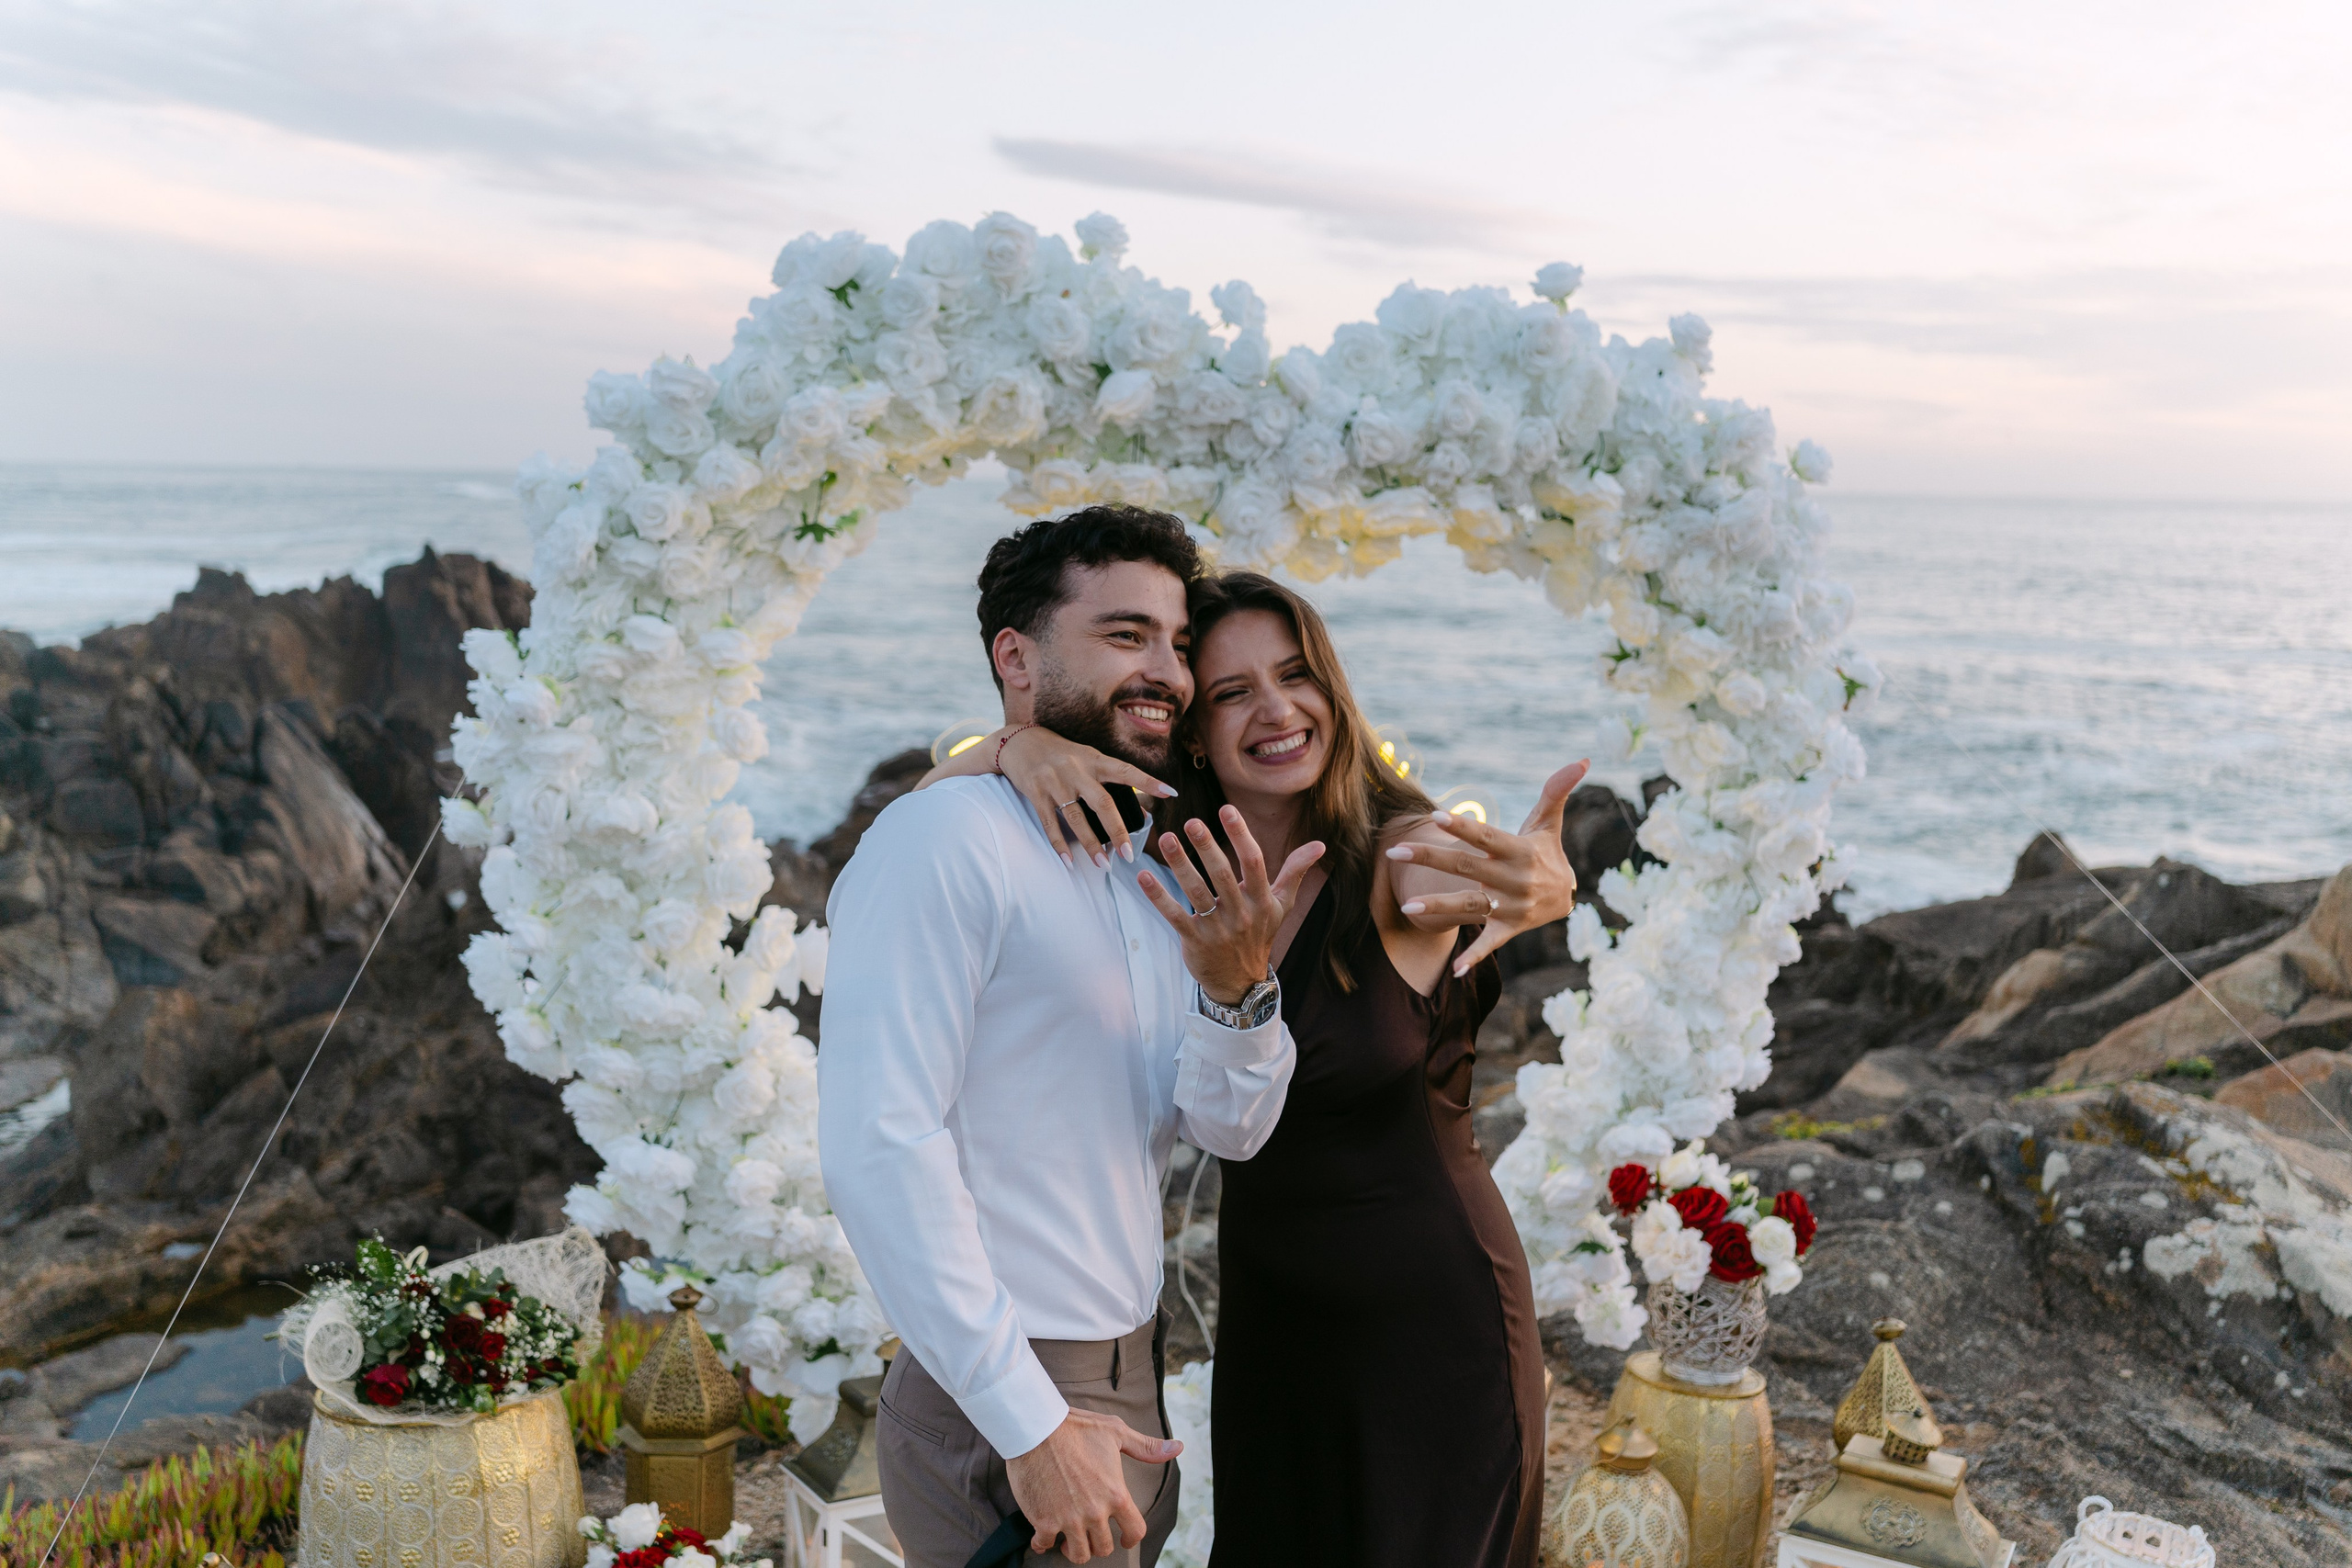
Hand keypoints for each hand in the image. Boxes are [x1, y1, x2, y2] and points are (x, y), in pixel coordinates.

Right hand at [998, 725, 1177, 869]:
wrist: (1020, 742)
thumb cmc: (1061, 754)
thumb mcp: (1086, 758)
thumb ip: (1108, 779)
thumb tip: (1140, 809)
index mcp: (1094, 759)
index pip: (1126, 770)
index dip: (1149, 782)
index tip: (1171, 794)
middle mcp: (1076, 770)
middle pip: (1103, 803)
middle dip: (1118, 831)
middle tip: (1129, 855)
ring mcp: (1055, 782)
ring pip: (1077, 818)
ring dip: (1091, 844)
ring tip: (1104, 865)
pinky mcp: (1036, 793)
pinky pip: (1050, 823)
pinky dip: (1059, 845)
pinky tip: (1069, 862)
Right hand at [1005, 1408, 1180, 1563]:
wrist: (1036, 1428)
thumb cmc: (1075, 1427)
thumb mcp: (1115, 1432)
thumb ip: (1146, 1447)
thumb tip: (1177, 1448)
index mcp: (1116, 1494)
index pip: (1135, 1531)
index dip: (1130, 1538)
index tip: (1124, 1540)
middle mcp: (1095, 1512)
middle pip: (1104, 1547)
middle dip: (1098, 1543)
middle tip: (1090, 1534)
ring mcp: (1069, 1519)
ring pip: (1078, 1554)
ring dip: (1074, 1549)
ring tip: (1069, 1539)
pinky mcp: (1043, 1521)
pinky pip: (1044, 1545)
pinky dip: (1042, 1543)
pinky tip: (1042, 1536)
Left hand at [1139, 806, 1323, 1004]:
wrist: (1241, 982)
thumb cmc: (1260, 934)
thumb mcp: (1281, 905)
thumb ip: (1295, 872)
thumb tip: (1321, 845)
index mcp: (1262, 900)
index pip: (1254, 862)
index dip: (1241, 835)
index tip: (1227, 809)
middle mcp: (1241, 913)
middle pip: (1223, 874)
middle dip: (1207, 847)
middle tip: (1191, 822)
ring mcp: (1217, 929)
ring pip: (1197, 892)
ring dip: (1181, 865)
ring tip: (1167, 839)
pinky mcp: (1195, 941)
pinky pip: (1175, 915)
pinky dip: (1158, 896)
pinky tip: (1143, 876)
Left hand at [1389, 760, 1589, 975]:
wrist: (1567, 897)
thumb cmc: (1547, 851)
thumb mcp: (1548, 823)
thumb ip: (1557, 791)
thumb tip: (1583, 759)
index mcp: (1519, 851)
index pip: (1486, 837)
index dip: (1463, 827)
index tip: (1435, 817)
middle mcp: (1514, 879)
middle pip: (1467, 867)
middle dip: (1430, 857)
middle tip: (1395, 850)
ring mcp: (1511, 907)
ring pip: (1470, 905)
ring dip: (1439, 906)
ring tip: (1406, 906)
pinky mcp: (1509, 929)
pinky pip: (1491, 944)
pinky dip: (1475, 957)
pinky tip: (1454, 971)